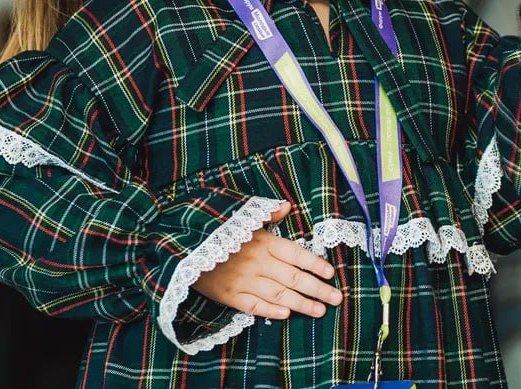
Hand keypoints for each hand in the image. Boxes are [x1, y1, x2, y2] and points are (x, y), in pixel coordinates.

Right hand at [192, 202, 341, 319]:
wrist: (183, 247)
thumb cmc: (216, 230)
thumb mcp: (240, 215)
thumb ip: (266, 212)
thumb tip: (286, 205)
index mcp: (263, 242)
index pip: (296, 254)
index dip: (314, 264)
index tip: (331, 273)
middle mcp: (257, 263)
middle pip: (293, 278)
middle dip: (317, 289)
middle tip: (337, 298)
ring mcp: (244, 281)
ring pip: (279, 295)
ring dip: (301, 304)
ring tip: (320, 310)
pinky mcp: (230, 296)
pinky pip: (254, 307)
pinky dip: (270, 311)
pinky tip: (286, 315)